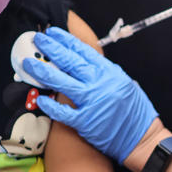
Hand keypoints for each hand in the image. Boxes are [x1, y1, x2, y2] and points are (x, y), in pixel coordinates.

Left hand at [22, 27, 158, 161]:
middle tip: (38, 39)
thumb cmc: (135, 112)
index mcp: (110, 72)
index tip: (54, 32)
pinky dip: (50, 106)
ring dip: (43, 71)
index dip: (67, 40)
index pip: (84, 51)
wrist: (142, 139)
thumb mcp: (125, 83)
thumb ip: (105, 73)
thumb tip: (86, 63)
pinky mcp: (86, 122)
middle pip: (70, 62)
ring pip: (62, 82)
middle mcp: (100, 84)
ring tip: (29, 63)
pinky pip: (63, 112)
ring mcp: (92, 102)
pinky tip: (40, 98)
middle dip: (52, 49)